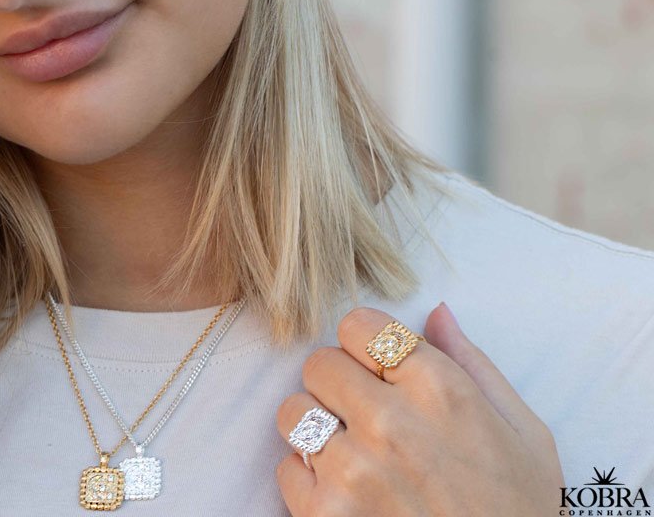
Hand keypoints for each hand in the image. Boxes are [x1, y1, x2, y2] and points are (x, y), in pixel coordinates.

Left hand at [275, 303, 564, 515]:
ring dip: (316, 427)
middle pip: (318, 362)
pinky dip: (308, 481)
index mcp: (438, 388)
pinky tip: (346, 495)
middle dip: (337, 381)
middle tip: (363, 411)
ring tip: (351, 451)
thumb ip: (471, 362)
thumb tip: (436, 312)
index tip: (376, 367)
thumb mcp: (522, 430)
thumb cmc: (517, 509)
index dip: (363, 343)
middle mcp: (390, 422)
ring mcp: (354, 471)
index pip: (357, 324)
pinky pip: (286, 470)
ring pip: (293, 411)